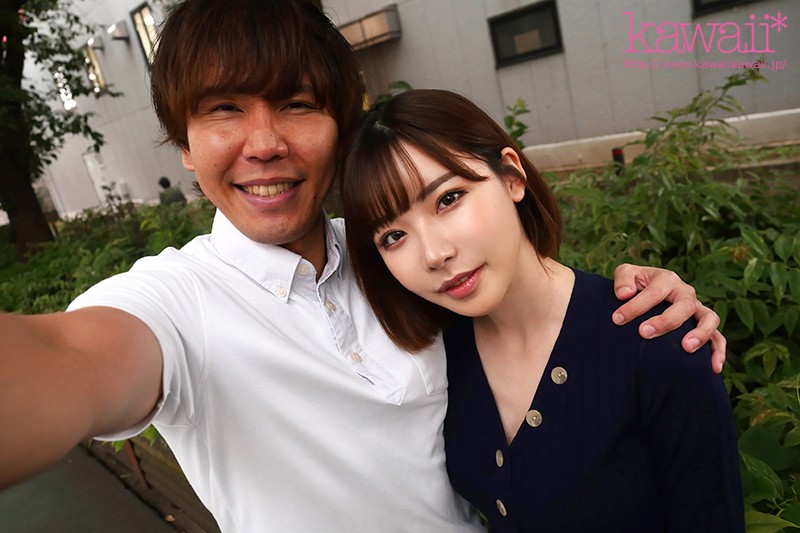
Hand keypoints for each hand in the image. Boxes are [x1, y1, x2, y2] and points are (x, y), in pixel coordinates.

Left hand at [611, 264, 725, 373]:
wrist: (646, 289)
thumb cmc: (635, 284)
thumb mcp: (626, 273)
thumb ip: (623, 279)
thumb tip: (624, 294)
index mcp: (666, 279)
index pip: (654, 292)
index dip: (635, 306)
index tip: (617, 319)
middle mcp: (685, 292)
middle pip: (685, 305)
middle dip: (665, 320)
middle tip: (643, 332)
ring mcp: (697, 309)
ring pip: (709, 318)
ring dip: (700, 333)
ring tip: (686, 348)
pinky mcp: (703, 326)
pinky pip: (718, 338)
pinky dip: (718, 351)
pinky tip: (713, 368)